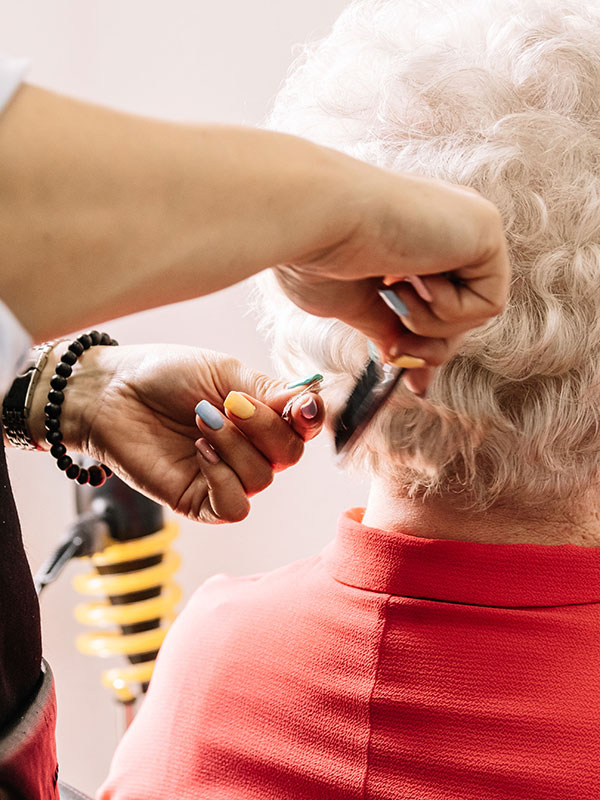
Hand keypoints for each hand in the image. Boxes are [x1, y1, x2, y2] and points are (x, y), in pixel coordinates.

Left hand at [29, 343, 323, 522]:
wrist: (112, 392)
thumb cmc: (165, 375)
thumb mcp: (225, 374)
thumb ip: (269, 394)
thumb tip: (312, 406)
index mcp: (260, 416)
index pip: (304, 428)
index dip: (309, 419)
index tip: (300, 406)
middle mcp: (250, 449)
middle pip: (289, 454)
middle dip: (262, 426)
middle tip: (227, 403)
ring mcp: (226, 477)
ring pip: (262, 477)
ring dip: (233, 445)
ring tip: (200, 421)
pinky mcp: (199, 501)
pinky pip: (236, 507)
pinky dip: (223, 478)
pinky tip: (199, 452)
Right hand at [276, 169, 509, 389]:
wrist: (317, 219)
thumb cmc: (317, 254)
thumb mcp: (354, 303)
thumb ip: (387, 326)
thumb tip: (402, 358)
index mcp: (410, 236)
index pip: (436, 300)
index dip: (427, 343)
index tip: (415, 385)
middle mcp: (443, 226)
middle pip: (461, 313)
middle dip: (431, 348)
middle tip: (398, 352)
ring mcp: (468, 224)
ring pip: (475, 313)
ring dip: (429, 323)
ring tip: (393, 293)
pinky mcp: (487, 229)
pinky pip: (490, 303)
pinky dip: (449, 311)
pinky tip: (415, 279)